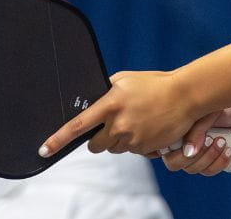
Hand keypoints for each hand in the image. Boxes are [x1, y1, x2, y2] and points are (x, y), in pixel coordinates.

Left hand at [39, 70, 198, 156]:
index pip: (78, 125)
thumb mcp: (125, 79)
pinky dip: (136, 143)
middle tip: (113, 124)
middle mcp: (119, 123)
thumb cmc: (155, 84)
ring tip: (137, 121)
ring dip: (119, 139)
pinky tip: (147, 127)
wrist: (186, 95)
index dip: (58, 139)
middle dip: (99, 138)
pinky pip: (132, 151)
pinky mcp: (145, 148)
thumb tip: (92, 98)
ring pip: (114, 148)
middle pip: (95, 144)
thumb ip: (105, 89)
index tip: (44, 150)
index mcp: (110, 103)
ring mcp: (132, 137)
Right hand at [159, 99, 230, 175]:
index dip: (171, 150)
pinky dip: (219, 163)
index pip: (161, 150)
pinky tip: (228, 151)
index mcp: (172, 132)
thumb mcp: (204, 112)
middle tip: (211, 138)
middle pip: (175, 164)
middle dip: (194, 153)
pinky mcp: (211, 161)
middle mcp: (180, 146)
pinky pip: (209, 171)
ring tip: (222, 140)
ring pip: (193, 169)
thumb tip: (189, 152)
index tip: (191, 136)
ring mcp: (196, 155)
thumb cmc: (218, 104)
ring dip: (208, 157)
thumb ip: (194, 130)